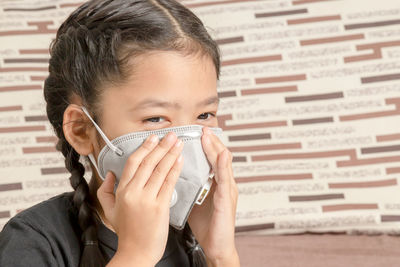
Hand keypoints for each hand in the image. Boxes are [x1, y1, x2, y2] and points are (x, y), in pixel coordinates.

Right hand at [97, 132, 183, 265]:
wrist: (136, 254)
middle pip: (148, 162)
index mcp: (122, 191)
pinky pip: (169, 183)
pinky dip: (175, 169)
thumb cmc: (126, 233)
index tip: (153, 138)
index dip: (144, 148)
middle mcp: (134, 192)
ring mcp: (147, 199)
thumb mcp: (109, 211)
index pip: (133, 162)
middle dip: (161, 146)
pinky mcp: (160, 207)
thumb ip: (105, 191)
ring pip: (160, 170)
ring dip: (170, 154)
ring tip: (178, 143)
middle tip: (171, 135)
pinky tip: (180, 160)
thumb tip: (109, 174)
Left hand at [188, 127, 239, 266]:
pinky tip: (222, 155)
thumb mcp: (195, 201)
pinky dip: (223, 166)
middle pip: (218, 157)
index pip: (211, 159)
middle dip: (210, 141)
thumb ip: (189, 186)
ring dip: (216, 148)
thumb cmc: (207, 225)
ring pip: (223, 164)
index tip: (196, 132)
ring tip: (209, 136)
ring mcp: (227, 191)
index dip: (205, 145)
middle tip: (201, 128)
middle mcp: (224, 184)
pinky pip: (225, 180)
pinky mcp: (227, 200)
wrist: (217, 246)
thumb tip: (173, 175)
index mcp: (215, 183)